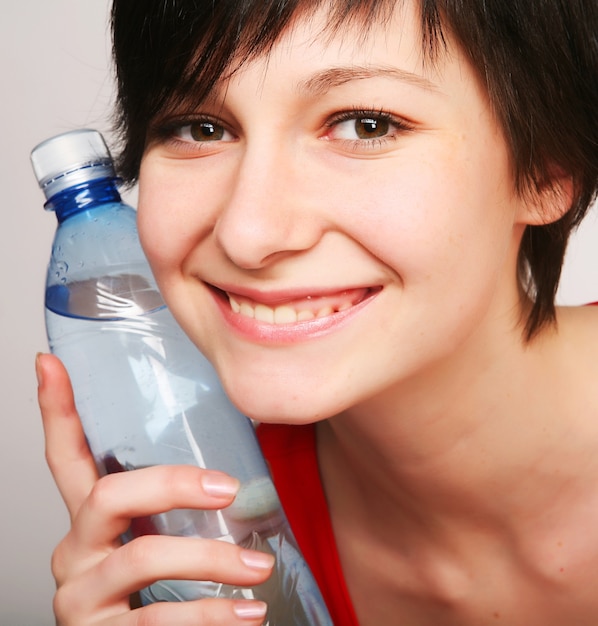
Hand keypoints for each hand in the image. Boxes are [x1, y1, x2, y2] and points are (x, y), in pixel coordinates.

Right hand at [36, 353, 272, 624]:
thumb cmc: (158, 590)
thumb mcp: (159, 539)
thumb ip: (173, 511)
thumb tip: (239, 475)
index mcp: (89, 521)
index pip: (66, 457)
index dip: (56, 411)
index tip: (48, 363)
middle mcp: (75, 552)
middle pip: (107, 495)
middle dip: (172, 484)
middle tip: (229, 487)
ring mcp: (81, 597)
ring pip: (141, 557)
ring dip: (212, 560)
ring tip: (259, 567)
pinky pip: (159, 620)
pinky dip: (213, 616)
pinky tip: (250, 614)